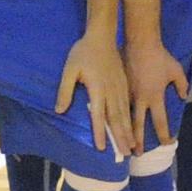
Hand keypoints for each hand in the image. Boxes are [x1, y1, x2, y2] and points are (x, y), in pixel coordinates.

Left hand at [60, 28, 135, 154]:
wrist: (102, 36)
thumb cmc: (82, 53)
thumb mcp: (69, 69)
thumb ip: (65, 90)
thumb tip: (59, 111)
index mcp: (98, 88)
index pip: (98, 114)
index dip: (99, 132)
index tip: (101, 148)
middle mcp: (111, 91)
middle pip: (116, 118)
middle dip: (121, 137)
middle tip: (125, 154)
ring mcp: (119, 88)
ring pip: (124, 113)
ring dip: (128, 131)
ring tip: (132, 146)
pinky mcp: (124, 84)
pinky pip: (128, 105)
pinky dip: (130, 119)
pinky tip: (132, 127)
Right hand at [125, 37, 188, 145]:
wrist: (140, 42)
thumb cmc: (160, 57)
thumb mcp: (176, 71)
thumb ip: (181, 85)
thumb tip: (183, 96)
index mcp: (155, 97)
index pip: (160, 122)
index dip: (164, 135)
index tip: (168, 143)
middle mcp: (140, 98)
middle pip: (138, 126)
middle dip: (138, 142)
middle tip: (136, 154)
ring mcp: (128, 93)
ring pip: (124, 116)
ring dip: (123, 130)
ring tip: (121, 142)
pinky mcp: (119, 86)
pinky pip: (117, 103)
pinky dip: (116, 114)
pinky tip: (112, 122)